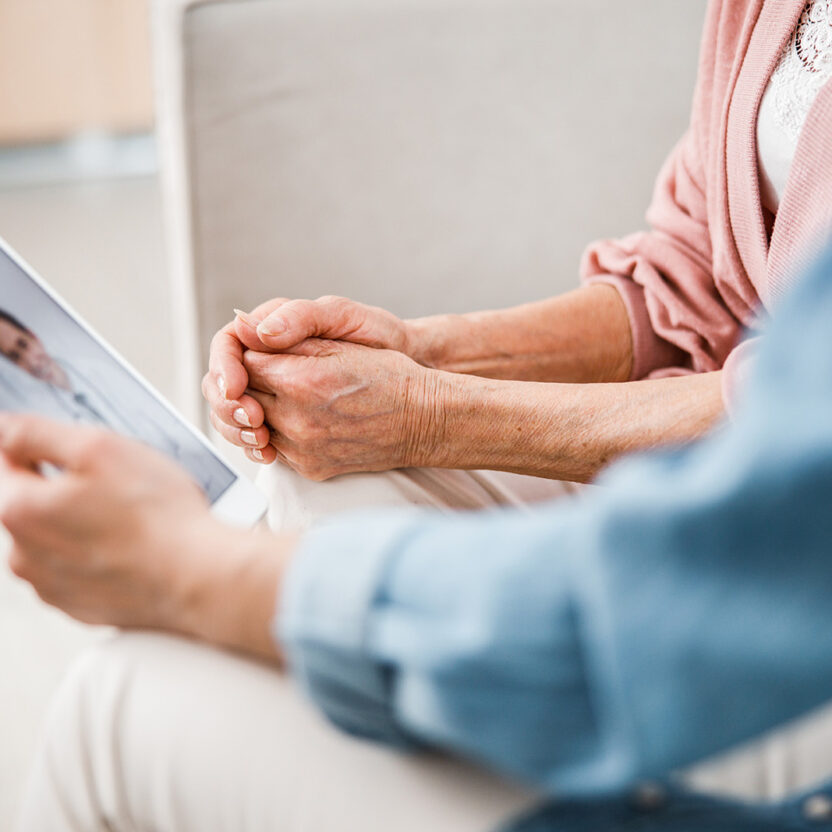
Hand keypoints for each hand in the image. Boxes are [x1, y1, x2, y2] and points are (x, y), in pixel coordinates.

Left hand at [0, 414, 290, 660]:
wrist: (198, 577)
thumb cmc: (158, 517)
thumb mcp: (99, 447)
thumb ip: (38, 432)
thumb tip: (6, 429)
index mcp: (19, 509)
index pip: (4, 459)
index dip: (35, 443)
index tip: (69, 446)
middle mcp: (23, 554)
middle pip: (33, 500)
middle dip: (65, 486)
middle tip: (117, 481)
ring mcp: (51, 585)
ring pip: (57, 535)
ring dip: (83, 521)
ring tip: (132, 516)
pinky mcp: (80, 606)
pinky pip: (80, 567)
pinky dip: (100, 553)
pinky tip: (134, 544)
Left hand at [240, 339, 445, 479]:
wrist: (422, 420)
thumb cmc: (389, 376)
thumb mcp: (341, 344)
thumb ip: (288, 337)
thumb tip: (244, 329)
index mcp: (299, 382)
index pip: (244, 362)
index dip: (252, 352)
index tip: (267, 349)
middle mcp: (295, 421)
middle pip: (242, 396)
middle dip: (250, 380)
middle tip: (272, 370)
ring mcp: (301, 449)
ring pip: (253, 426)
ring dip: (260, 408)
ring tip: (285, 394)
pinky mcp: (309, 468)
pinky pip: (275, 448)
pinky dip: (278, 431)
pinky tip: (299, 417)